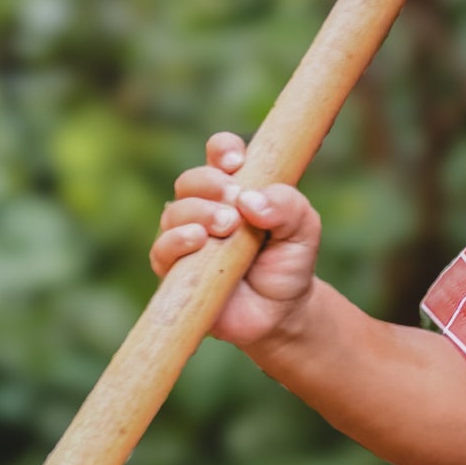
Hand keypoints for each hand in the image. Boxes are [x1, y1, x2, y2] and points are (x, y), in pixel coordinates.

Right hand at [150, 131, 320, 350]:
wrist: (281, 313)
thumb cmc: (289, 264)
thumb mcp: (303, 229)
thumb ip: (288, 206)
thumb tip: (250, 200)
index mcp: (235, 189)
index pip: (220, 155)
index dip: (224, 151)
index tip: (237, 163)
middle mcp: (205, 208)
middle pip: (191, 180)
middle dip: (210, 184)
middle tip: (235, 200)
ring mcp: (186, 237)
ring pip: (175, 211)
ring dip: (198, 212)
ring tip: (227, 226)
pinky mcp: (174, 270)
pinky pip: (162, 249)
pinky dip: (176, 240)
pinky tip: (197, 240)